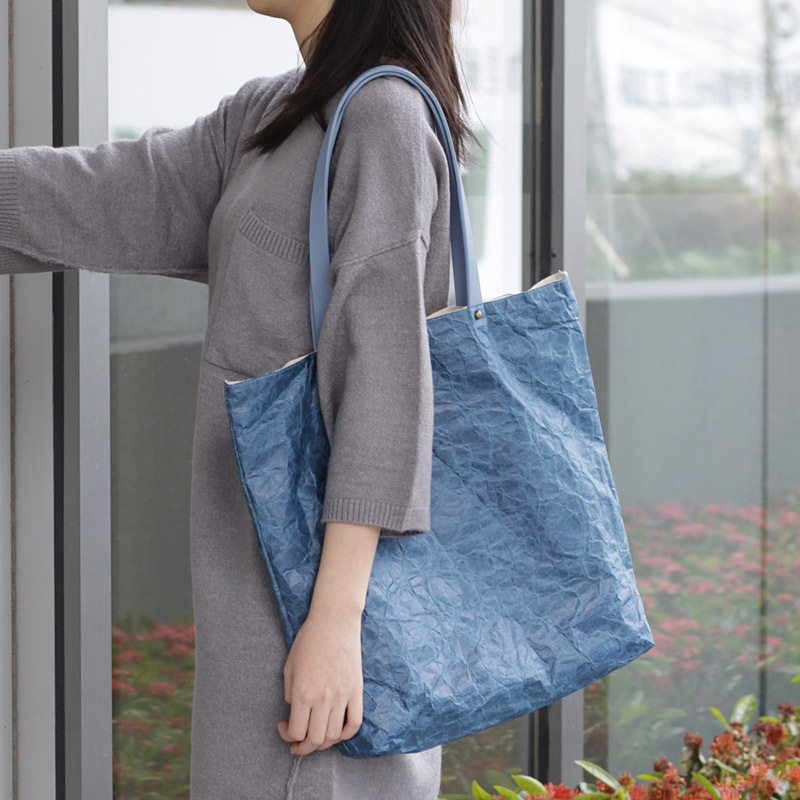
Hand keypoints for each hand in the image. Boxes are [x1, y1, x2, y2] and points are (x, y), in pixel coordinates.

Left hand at [277, 606, 363, 755]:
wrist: (334, 621)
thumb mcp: (290, 666)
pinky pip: (355, 723)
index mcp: (304, 692)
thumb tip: (296, 711)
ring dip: (323, 743)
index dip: (288, 736)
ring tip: (315, 736)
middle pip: (316, 740)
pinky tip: (337, 732)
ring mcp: (343, 696)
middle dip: (304, 748)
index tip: (284, 728)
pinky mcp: (357, 691)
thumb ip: (291, 693)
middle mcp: (324, 698)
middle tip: (297, 743)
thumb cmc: (309, 640)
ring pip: (335, 735)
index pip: (297, 732)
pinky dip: (346, 734)